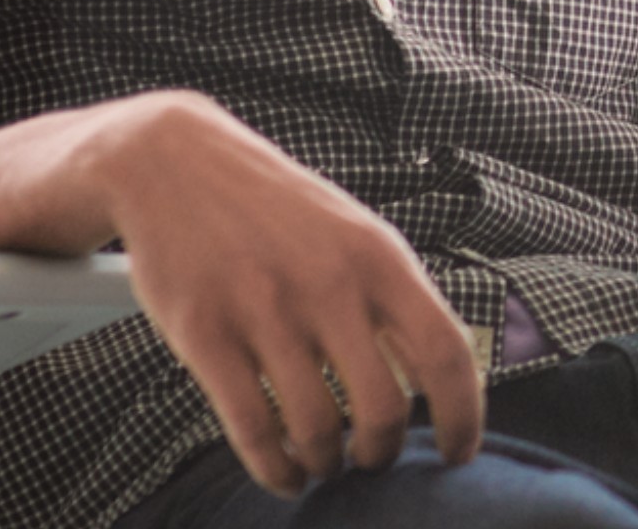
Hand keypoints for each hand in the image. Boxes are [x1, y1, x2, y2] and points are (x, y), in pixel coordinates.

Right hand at [81, 93, 488, 492]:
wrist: (174, 163)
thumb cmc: (278, 213)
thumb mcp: (355, 236)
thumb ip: (397, 302)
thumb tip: (440, 384)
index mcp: (380, 258)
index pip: (446, 352)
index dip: (463, 417)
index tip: (460, 457)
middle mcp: (329, 283)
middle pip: (384, 408)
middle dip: (384, 452)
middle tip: (373, 460)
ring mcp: (264, 308)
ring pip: (317, 428)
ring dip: (327, 463)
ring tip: (325, 462)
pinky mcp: (204, 332)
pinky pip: (253, 429)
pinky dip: (276, 469)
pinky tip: (286, 474)